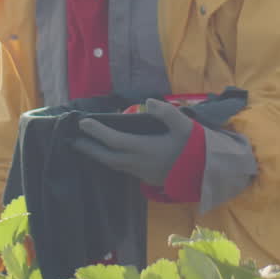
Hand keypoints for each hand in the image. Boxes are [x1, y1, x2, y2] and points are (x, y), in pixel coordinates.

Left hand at [72, 98, 193, 185]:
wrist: (207, 174)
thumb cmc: (196, 148)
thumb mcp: (186, 126)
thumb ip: (167, 113)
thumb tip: (149, 101)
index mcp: (146, 150)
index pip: (115, 141)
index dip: (97, 132)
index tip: (82, 122)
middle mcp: (139, 164)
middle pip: (107, 157)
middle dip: (89, 147)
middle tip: (72, 139)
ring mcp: (142, 173)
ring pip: (113, 164)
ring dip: (97, 155)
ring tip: (84, 145)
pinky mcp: (146, 177)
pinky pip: (121, 168)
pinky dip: (110, 159)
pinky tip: (107, 153)